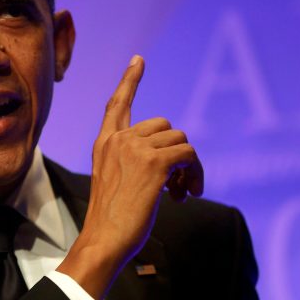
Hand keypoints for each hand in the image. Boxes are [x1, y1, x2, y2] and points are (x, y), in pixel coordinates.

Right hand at [57, 55, 202, 299]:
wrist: (103, 239)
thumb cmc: (110, 220)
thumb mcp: (114, 182)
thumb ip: (133, 163)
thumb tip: (173, 160)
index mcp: (105, 143)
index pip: (117, 103)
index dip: (130, 80)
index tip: (139, 59)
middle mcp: (118, 140)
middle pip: (165, 126)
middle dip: (178, 152)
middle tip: (178, 184)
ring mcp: (135, 149)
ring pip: (181, 140)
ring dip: (190, 167)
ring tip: (182, 193)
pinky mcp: (154, 163)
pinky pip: (189, 155)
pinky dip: (196, 174)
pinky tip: (186, 195)